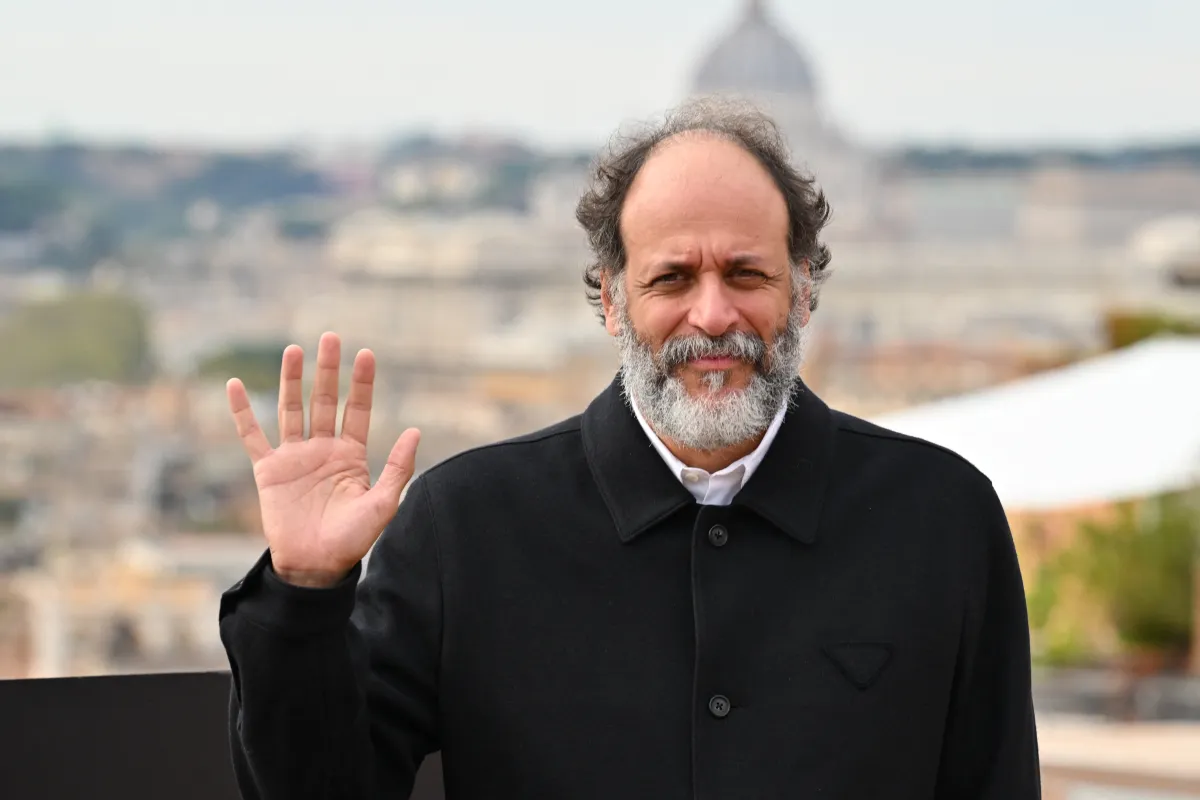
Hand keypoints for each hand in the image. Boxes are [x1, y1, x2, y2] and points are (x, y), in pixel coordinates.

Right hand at [226, 332, 419, 587]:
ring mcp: (294, 457)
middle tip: (330, 337)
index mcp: (351, 455)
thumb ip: (398, 467)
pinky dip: (242, 412)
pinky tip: (234, 386)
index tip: (366, 354)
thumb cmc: (352, 540)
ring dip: (292, 380)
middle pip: (324, 401)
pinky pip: (252, 436)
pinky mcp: (268, 470)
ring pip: (291, 410)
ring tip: (294, 349)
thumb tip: (415, 430)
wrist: (315, 567)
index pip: (357, 410)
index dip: (361, 383)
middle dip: (327, 370)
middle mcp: (322, 450)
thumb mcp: (382, 503)